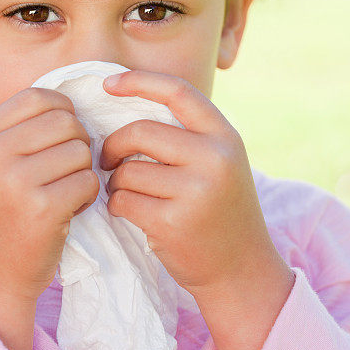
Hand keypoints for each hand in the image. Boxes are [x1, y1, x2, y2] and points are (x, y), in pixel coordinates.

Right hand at [0, 87, 99, 308]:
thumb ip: (18, 132)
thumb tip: (70, 100)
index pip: (37, 96)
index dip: (63, 111)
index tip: (64, 136)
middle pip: (65, 122)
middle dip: (78, 143)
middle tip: (68, 170)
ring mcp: (15, 182)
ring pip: (80, 152)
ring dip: (83, 173)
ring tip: (64, 193)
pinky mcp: (42, 208)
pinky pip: (87, 182)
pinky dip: (88, 197)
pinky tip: (69, 211)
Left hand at [99, 69, 284, 296]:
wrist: (242, 268)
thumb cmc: (220, 209)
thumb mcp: (221, 162)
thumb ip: (188, 136)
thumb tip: (126, 105)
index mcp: (225, 136)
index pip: (178, 91)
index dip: (139, 81)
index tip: (108, 83)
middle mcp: (214, 158)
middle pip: (140, 131)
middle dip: (113, 145)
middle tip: (108, 161)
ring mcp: (195, 190)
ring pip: (127, 170)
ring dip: (116, 183)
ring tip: (131, 195)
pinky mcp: (172, 221)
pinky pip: (122, 200)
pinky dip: (117, 206)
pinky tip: (133, 214)